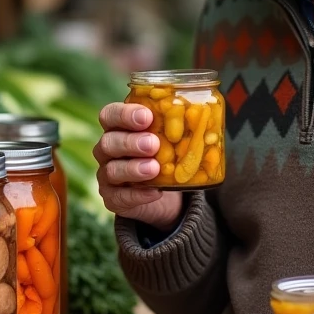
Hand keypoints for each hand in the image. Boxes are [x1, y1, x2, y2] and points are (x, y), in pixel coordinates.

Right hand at [94, 103, 182, 230]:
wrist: (164, 192)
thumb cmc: (165, 155)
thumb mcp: (171, 138)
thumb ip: (179, 127)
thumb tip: (205, 117)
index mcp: (118, 127)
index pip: (110, 115)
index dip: (124, 115)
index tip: (147, 117)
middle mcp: (107, 149)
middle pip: (108, 142)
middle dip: (131, 142)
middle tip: (154, 144)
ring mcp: (107, 175)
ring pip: (112, 170)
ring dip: (133, 168)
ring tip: (154, 168)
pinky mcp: (113, 198)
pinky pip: (120, 197)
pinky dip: (138, 194)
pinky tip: (155, 191)